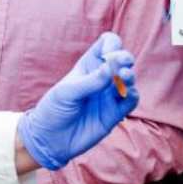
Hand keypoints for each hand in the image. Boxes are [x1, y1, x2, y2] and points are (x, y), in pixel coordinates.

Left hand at [18, 32, 138, 170]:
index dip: (111, 44)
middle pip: (121, 60)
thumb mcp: (67, 92)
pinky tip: (128, 92)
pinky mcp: (115, 113)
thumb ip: (89, 82)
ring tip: (125, 75)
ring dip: (130, 76)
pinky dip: (132, 95)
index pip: (106, 45)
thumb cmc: (54, 110)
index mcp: (88, 65)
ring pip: (128, 80)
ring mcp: (109, 95)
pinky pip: (130, 101)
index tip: (108, 53)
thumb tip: (110, 68)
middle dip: (124, 58)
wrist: (50, 139)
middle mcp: (102, 78)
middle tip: (122, 63)